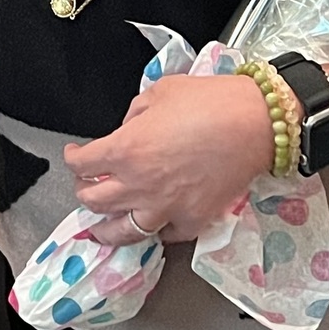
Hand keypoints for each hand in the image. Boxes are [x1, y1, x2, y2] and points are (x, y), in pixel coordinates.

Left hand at [63, 74, 274, 244]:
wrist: (256, 123)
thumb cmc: (210, 102)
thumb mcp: (157, 93)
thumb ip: (134, 115)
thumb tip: (129, 129)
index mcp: (125, 150)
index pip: (81, 165)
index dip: (72, 158)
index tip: (75, 154)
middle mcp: (139, 184)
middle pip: (93, 200)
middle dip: (84, 191)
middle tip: (86, 185)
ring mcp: (166, 208)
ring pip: (122, 231)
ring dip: (106, 229)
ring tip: (100, 229)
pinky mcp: (194, 220)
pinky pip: (166, 236)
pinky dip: (156, 232)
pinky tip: (153, 226)